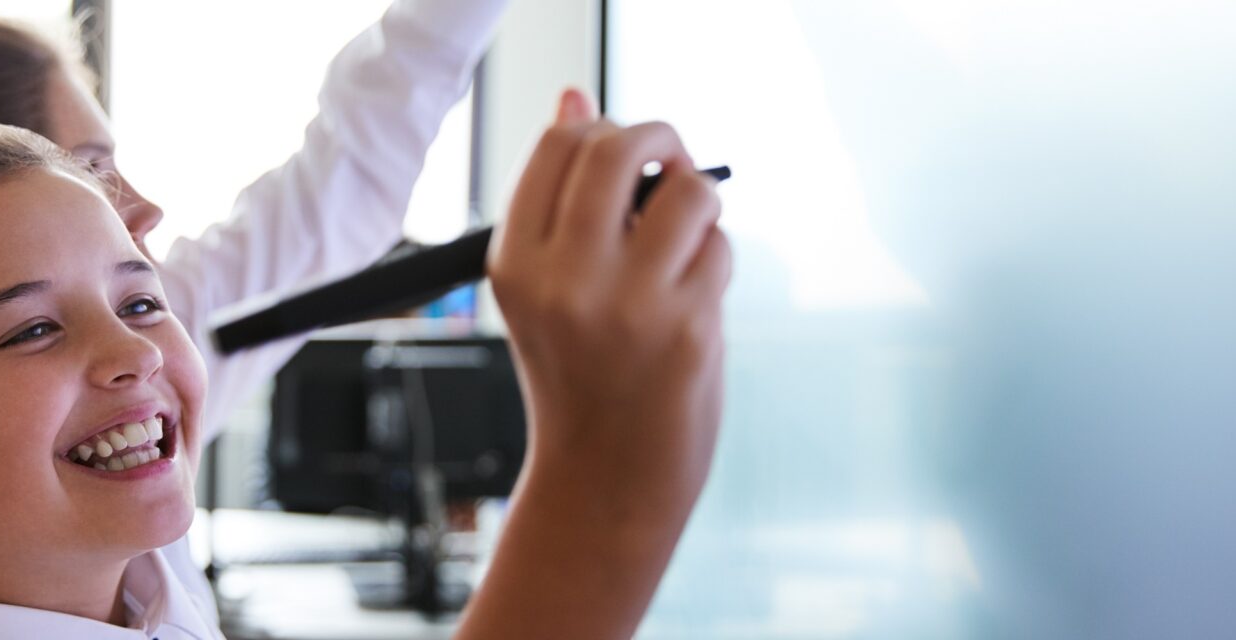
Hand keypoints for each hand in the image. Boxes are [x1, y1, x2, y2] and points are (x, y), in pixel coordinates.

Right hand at [489, 89, 730, 503]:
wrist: (604, 480)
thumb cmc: (580, 376)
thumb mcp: (546, 287)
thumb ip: (562, 199)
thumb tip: (576, 99)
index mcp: (516, 263)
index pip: (559, 146)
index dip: (603, 129)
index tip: (625, 152)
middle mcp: (564, 280)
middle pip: (616, 149)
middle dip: (659, 137)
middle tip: (672, 160)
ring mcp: (627, 305)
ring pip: (685, 192)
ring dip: (698, 201)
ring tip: (685, 240)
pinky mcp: (687, 328)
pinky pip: (719, 249)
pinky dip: (715, 261)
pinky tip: (693, 300)